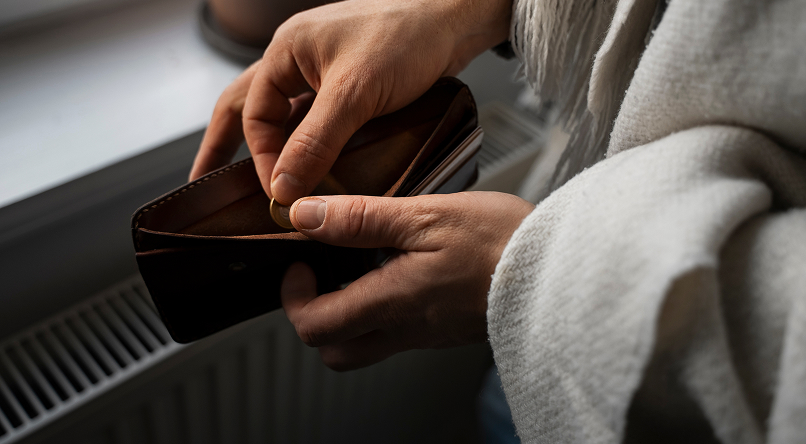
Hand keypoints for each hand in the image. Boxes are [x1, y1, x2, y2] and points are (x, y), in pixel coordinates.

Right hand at [190, 0, 511, 203]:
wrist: (453, 21)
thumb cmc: (406, 37)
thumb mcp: (355, 94)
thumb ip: (316, 141)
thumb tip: (284, 185)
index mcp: (286, 51)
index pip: (254, 115)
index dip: (262, 159)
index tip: (279, 193)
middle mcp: (297, 58)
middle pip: (247, 107)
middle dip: (224, 144)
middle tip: (205, 180)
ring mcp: (322, 70)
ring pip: (282, 114)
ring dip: (268, 145)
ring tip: (255, 178)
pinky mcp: (348, 83)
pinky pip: (313, 117)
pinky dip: (304, 142)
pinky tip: (308, 163)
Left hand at [280, 192, 533, 370]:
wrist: (562, 268)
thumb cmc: (501, 240)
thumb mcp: (426, 215)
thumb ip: (361, 218)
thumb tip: (305, 216)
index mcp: (394, 302)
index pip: (316, 326)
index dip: (293, 297)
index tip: (299, 261)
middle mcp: (406, 329)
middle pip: (335, 350)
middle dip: (314, 313)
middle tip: (320, 270)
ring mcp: (427, 333)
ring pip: (365, 344)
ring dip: (347, 311)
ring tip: (358, 262)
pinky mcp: (446, 328)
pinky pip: (398, 331)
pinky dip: (381, 306)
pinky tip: (397, 265)